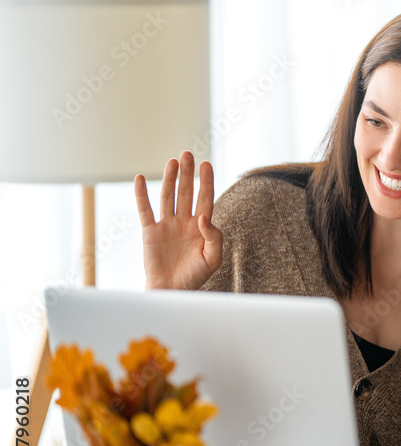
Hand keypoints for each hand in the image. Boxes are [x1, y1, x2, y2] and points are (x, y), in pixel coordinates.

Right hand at [134, 151, 221, 289]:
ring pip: (168, 196)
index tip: (206, 164)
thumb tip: (204, 217)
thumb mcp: (213, 258)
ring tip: (173, 161)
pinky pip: (145, 210)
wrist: (172, 291)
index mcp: (201, 227)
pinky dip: (141, 194)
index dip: (206, 182)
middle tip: (188, 154)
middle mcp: (184, 222)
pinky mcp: (150, 232)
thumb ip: (214, 237)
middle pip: (186, 192)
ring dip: (170, 178)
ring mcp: (166, 225)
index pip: (205, 199)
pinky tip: (141, 178)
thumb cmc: (194, 277)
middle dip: (188, 174)